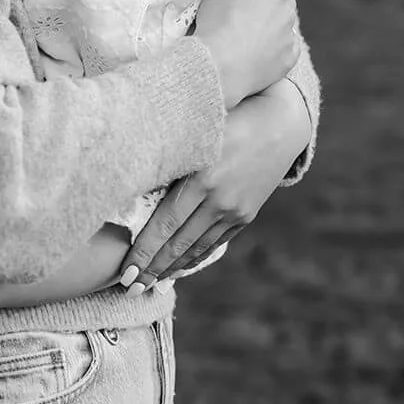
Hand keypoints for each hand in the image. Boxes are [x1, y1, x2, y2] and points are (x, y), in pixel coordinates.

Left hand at [118, 77, 312, 287]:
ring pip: (197, 247)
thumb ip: (170, 160)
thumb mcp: (197, 135)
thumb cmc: (227, 116)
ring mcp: (236, 210)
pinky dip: (196, 256)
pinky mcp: (246, 214)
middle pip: (178, 244)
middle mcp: (219, 200)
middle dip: (152, 268)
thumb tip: (131, 184)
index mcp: (202, 178)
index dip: (143, 252)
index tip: (124, 272)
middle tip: (130, 287)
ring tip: (150, 282)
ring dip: (172, 268)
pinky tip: (180, 265)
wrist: (279, 121)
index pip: (164, 225)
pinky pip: (215, 242)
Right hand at [196, 0, 303, 107]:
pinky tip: (251, 49)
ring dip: (271, 23)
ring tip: (242, 29)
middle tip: (243, 6)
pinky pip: (284, 49)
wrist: (218, 66)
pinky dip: (272, 47)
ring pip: (284, 23)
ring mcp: (289, 38)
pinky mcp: (286, 62)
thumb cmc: (221, 16)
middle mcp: (290, 11)